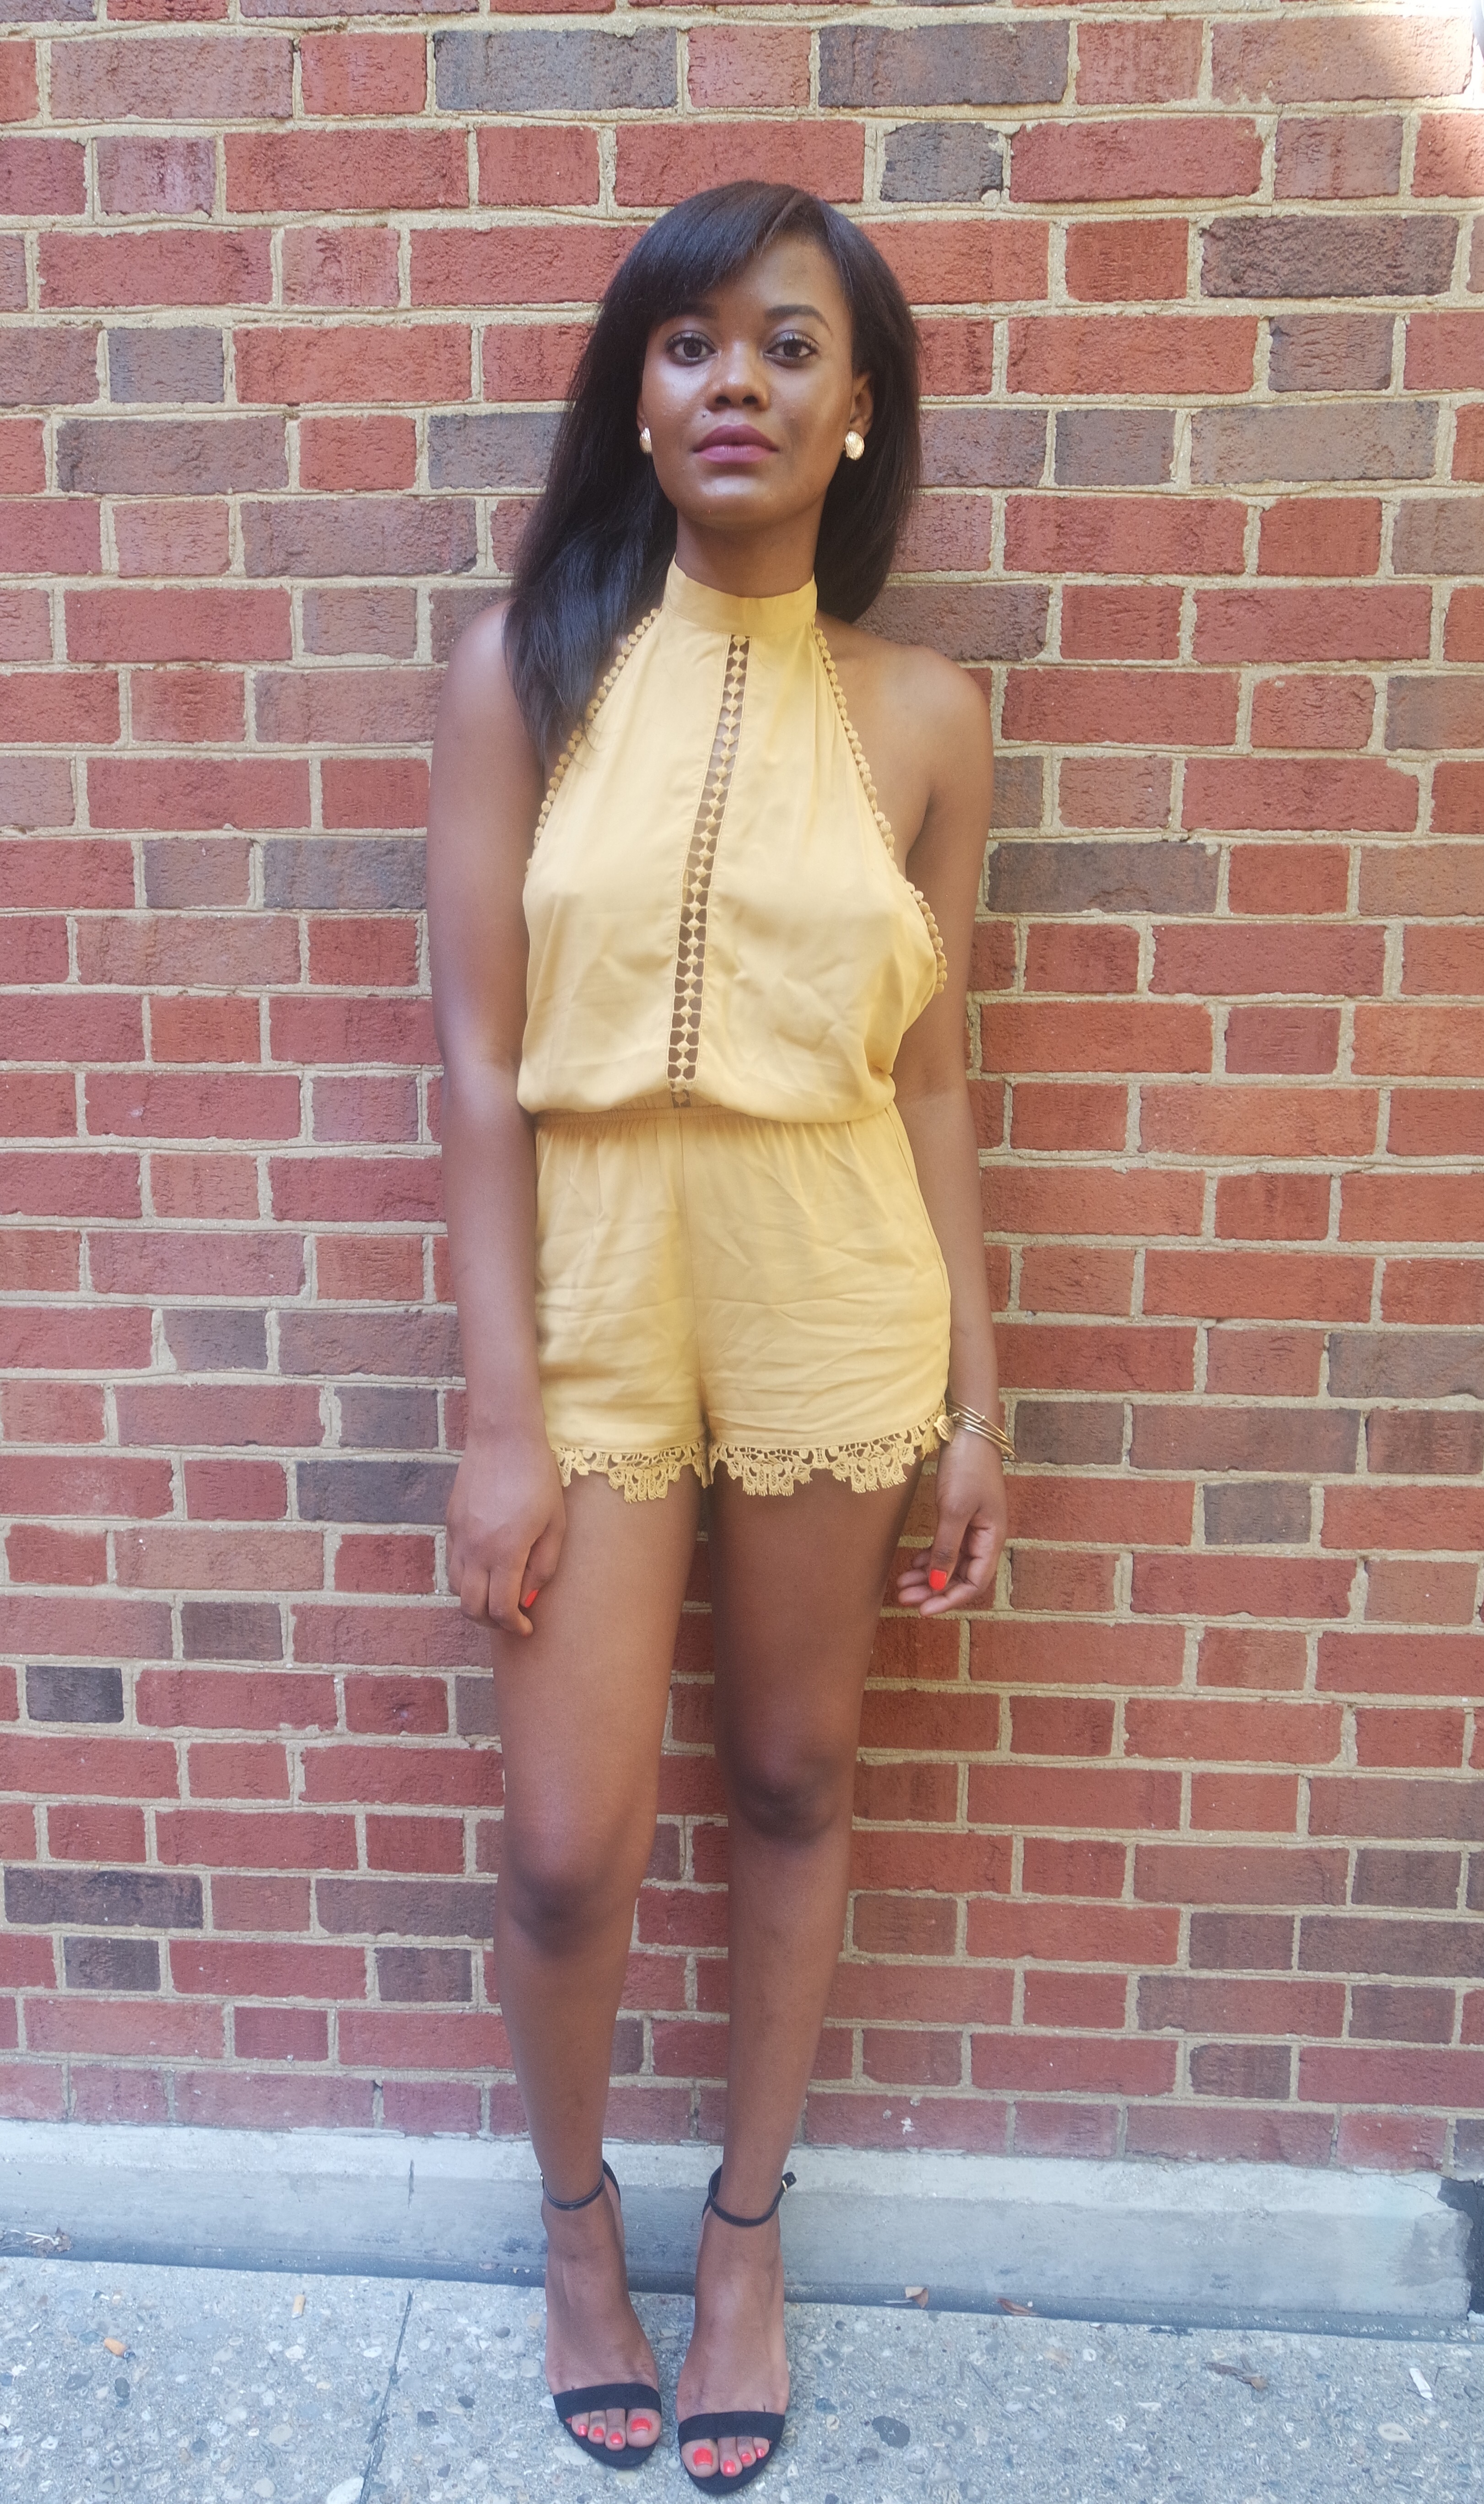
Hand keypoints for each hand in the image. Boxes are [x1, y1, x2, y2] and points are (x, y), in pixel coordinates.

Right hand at [445, 1423, 565, 1636]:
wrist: (503, 1438)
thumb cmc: (538, 1478)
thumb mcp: (555, 1524)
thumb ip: (543, 1566)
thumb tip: (529, 1597)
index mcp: (505, 1553)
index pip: (501, 1609)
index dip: (515, 1626)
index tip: (527, 1628)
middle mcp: (475, 1550)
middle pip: (470, 1608)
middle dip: (491, 1623)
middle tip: (511, 1619)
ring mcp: (458, 1537)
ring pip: (455, 1588)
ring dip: (475, 1600)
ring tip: (497, 1595)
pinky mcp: (450, 1523)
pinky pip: (452, 1563)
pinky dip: (465, 1577)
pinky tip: (486, 1567)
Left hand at [895, 1430, 1005, 1615]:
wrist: (968, 1430)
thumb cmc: (966, 1468)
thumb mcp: (953, 1510)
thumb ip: (946, 1549)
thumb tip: (937, 1585)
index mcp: (992, 1539)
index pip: (975, 1583)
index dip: (950, 1599)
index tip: (923, 1609)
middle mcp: (986, 1538)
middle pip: (961, 1577)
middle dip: (934, 1591)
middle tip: (905, 1598)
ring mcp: (974, 1527)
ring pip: (951, 1564)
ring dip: (929, 1576)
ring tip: (903, 1584)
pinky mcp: (961, 1515)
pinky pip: (947, 1547)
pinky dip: (931, 1558)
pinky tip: (914, 1563)